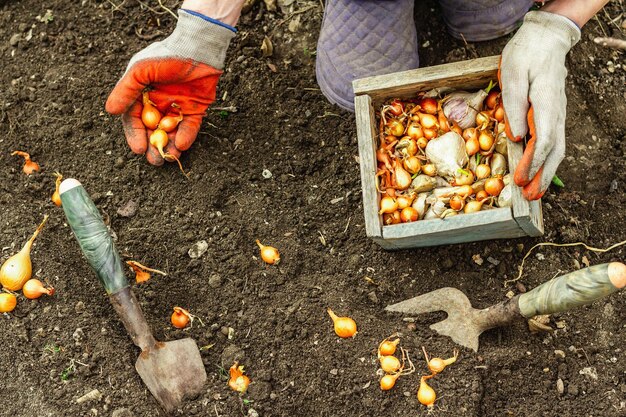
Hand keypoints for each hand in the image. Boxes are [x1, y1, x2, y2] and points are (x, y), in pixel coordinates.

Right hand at [105, 9, 235, 164]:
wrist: (199, 48)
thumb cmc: (167, 55)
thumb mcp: (141, 71)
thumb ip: (126, 91)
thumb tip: (110, 111)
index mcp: (142, 94)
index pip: (135, 119)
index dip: (135, 135)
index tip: (137, 149)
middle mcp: (158, 103)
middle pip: (153, 130)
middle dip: (153, 146)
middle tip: (154, 160)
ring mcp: (178, 107)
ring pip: (171, 132)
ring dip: (170, 146)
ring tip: (169, 157)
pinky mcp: (196, 109)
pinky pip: (190, 127)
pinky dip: (186, 136)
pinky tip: (182, 145)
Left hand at [498, 11, 579, 199]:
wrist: (545, 39)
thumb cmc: (525, 54)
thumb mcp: (511, 75)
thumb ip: (513, 107)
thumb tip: (516, 137)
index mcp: (545, 103)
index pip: (544, 140)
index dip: (532, 163)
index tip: (521, 179)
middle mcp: (555, 111)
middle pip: (554, 150)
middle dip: (543, 175)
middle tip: (531, 195)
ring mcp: (556, 113)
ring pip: (557, 147)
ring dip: (546, 170)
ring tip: (535, 190)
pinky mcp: (551, 114)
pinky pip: (552, 140)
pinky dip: (546, 158)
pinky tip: (538, 169)